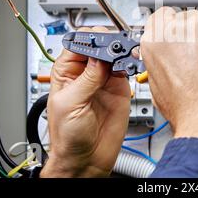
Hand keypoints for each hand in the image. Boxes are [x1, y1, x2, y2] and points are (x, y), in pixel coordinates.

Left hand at [41, 27, 130, 177]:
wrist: (87, 158)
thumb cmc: (67, 136)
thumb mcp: (71, 104)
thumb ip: (86, 79)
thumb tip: (99, 55)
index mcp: (67, 72)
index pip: (78, 44)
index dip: (89, 38)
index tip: (100, 40)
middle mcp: (86, 72)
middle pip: (98, 45)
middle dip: (107, 42)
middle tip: (114, 48)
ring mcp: (104, 79)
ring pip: (113, 54)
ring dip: (120, 51)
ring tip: (123, 54)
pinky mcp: (120, 87)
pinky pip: (126, 68)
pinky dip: (130, 62)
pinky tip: (129, 63)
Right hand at [140, 8, 197, 158]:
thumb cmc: (186, 111)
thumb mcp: (157, 83)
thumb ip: (160, 58)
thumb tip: (169, 52)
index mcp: (155, 40)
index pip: (164, 15)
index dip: (175, 27)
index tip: (183, 36)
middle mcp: (177, 29)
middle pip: (189, 18)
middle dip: (196, 35)